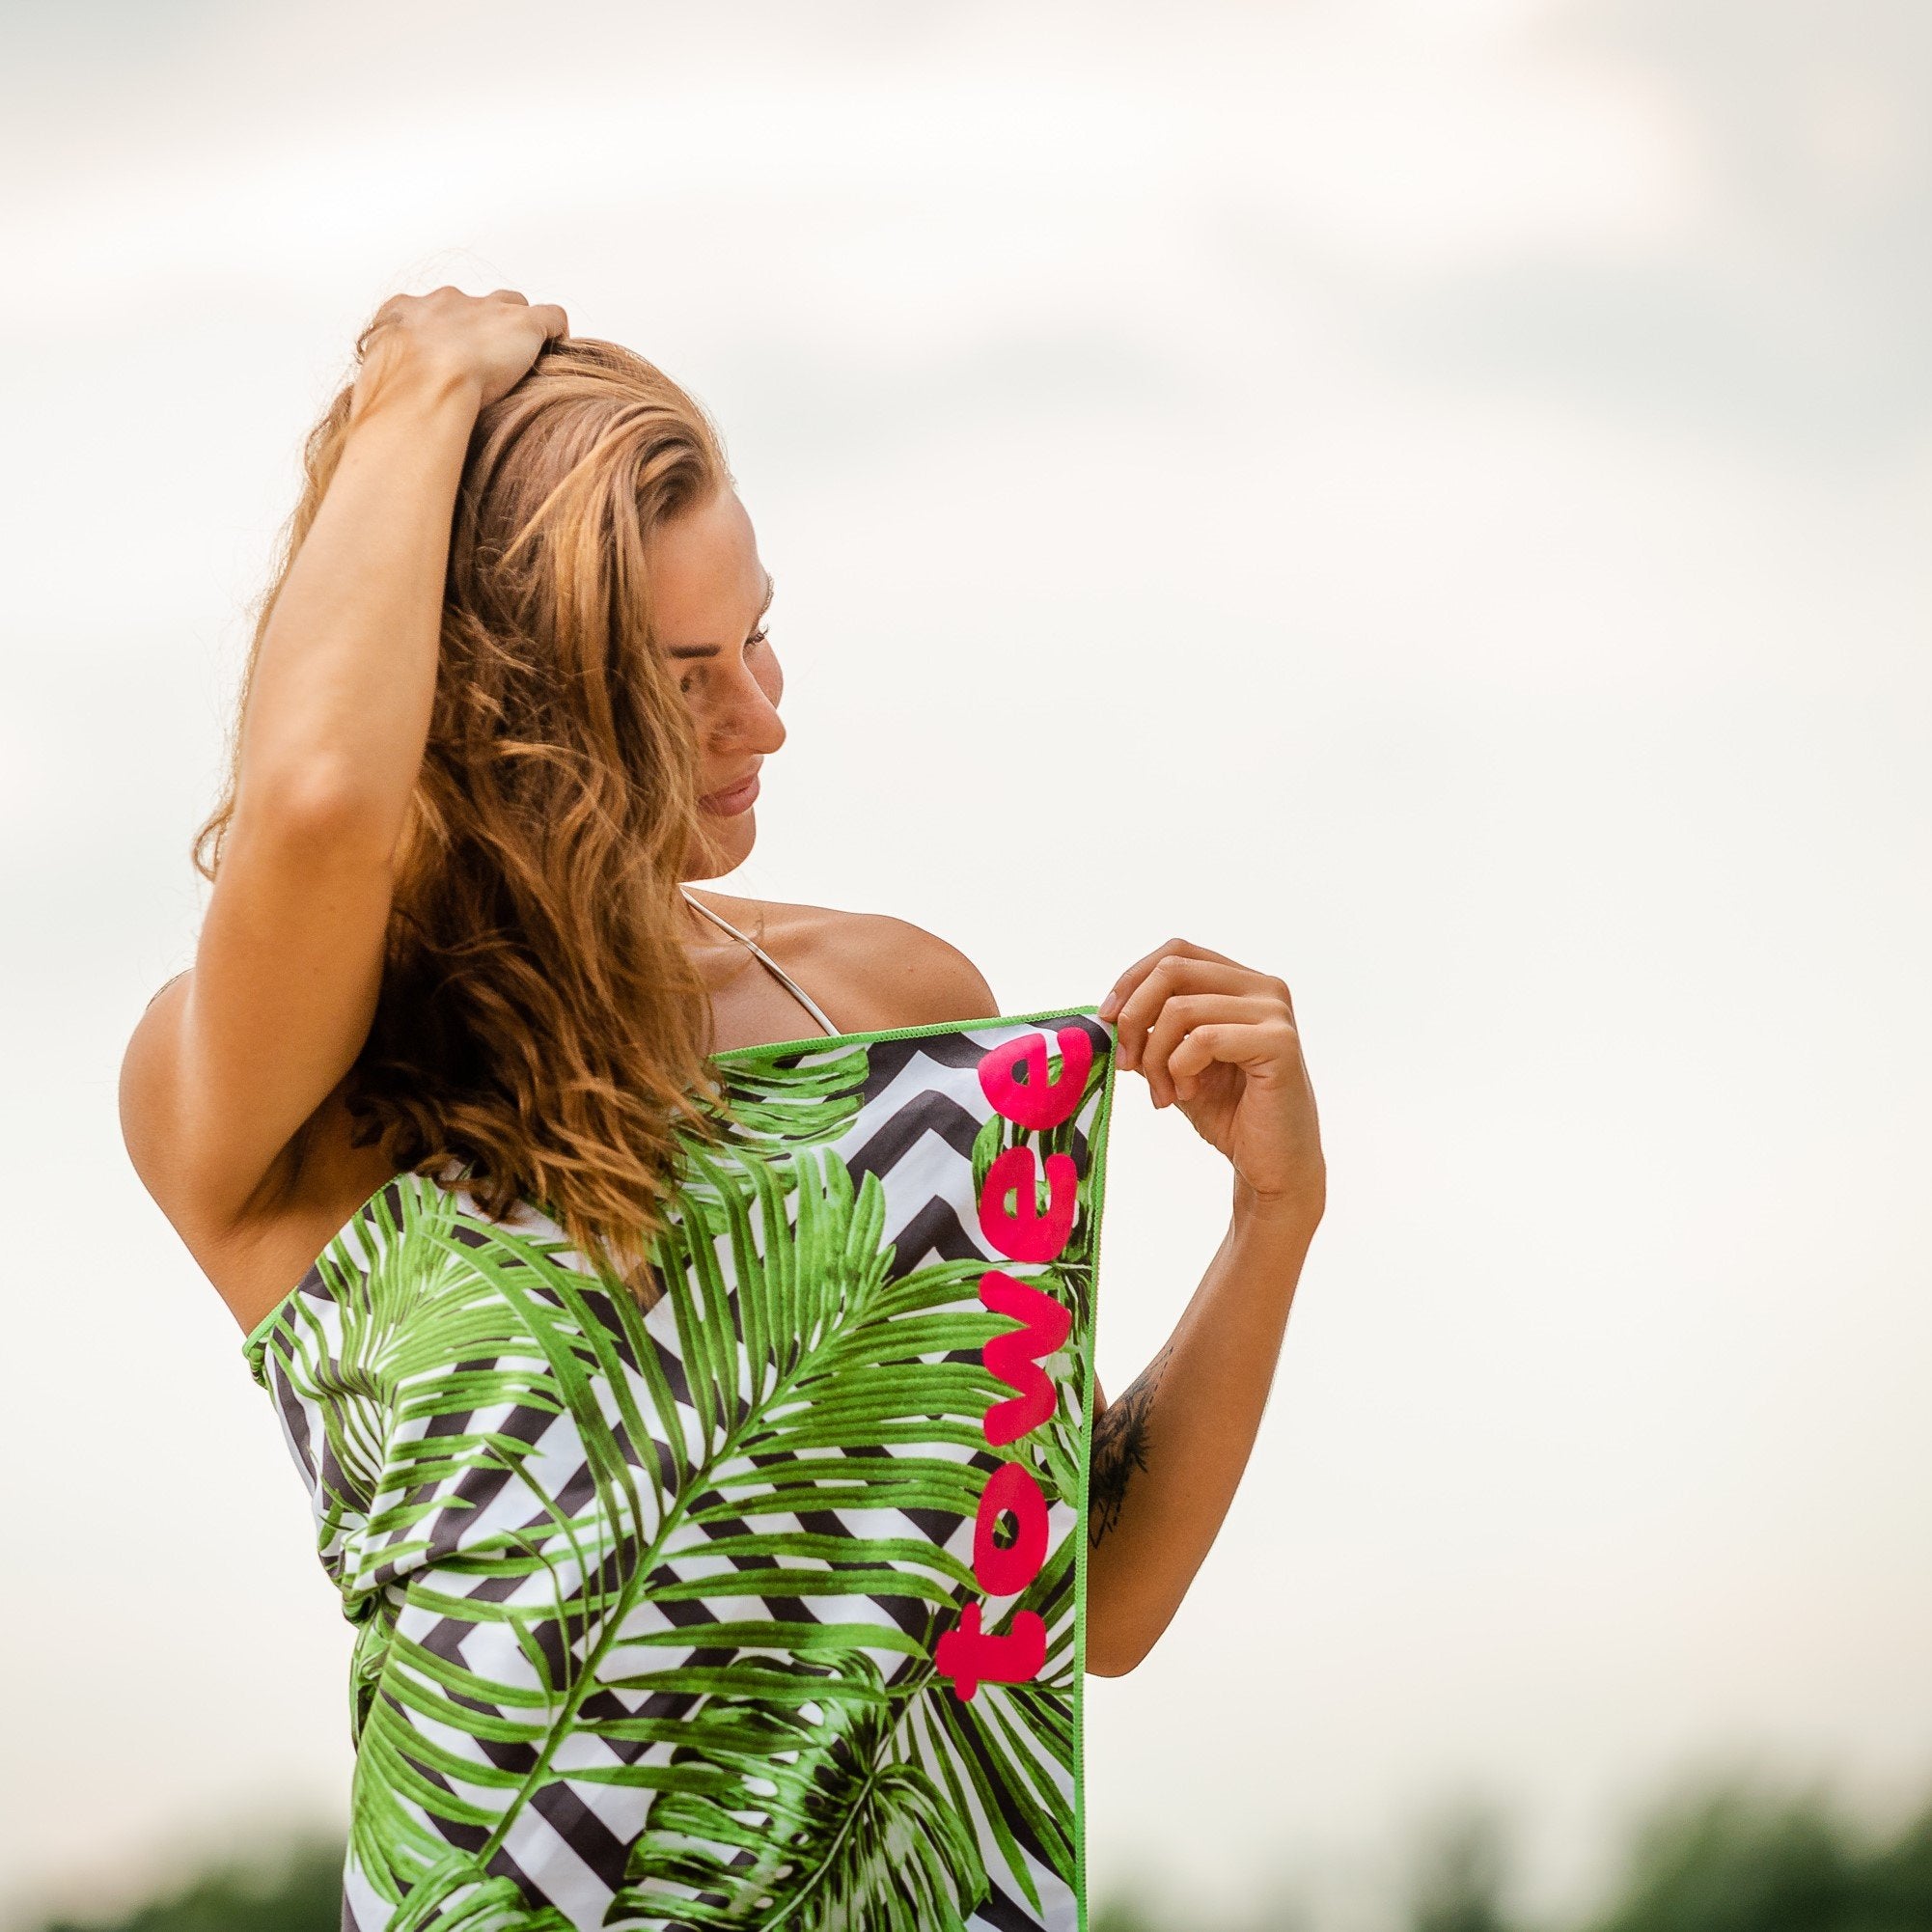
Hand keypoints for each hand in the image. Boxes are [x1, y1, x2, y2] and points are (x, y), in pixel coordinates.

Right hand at [350, 285, 569, 421]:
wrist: (423, 380)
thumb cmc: (393, 391)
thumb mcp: (373, 384)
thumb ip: (379, 387)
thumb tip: (374, 417)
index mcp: (406, 312)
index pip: (428, 311)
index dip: (443, 334)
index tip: (448, 358)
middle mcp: (446, 302)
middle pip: (472, 304)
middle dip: (481, 325)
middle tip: (487, 359)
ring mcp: (486, 310)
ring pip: (511, 305)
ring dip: (517, 327)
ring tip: (524, 356)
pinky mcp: (523, 324)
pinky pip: (550, 317)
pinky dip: (556, 331)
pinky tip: (558, 349)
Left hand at [1098, 937, 1324, 1230]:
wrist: (1272, 1165)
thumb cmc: (1229, 1114)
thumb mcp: (1176, 1061)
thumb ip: (1152, 1029)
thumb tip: (1107, 1011)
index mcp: (1241, 983)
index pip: (1176, 952)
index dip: (1133, 979)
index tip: (1107, 1019)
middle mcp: (1263, 987)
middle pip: (1173, 970)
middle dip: (1134, 1017)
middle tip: (1128, 1063)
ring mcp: (1274, 1012)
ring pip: (1180, 1009)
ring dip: (1155, 1057)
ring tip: (1165, 1092)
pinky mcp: (1279, 1043)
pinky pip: (1202, 1039)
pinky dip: (1180, 1069)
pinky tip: (1188, 1093)